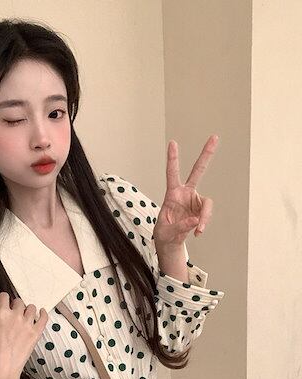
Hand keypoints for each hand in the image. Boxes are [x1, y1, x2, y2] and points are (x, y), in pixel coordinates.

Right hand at [0, 293, 48, 378]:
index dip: (2, 300)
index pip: (4, 297)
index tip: (2, 304)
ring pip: (31, 308)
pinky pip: (44, 318)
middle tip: (11, 314)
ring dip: (26, 310)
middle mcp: (16, 316)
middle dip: (14, 306)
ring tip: (23, 317)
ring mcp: (28, 325)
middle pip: (18, 301)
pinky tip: (40, 313)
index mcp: (0, 314)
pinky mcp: (36, 334)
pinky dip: (42, 314)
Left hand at [153, 135, 218, 252]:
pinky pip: (207, 215)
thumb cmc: (164, 234)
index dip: (173, 159)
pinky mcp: (201, 210)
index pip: (172, 173)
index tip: (173, 143)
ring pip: (207, 204)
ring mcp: (195, 201)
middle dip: (206, 154)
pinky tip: (198, 233)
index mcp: (172, 193)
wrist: (170, 242)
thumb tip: (196, 220)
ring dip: (205, 217)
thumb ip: (180, 226)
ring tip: (199, 229)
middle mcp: (185, 193)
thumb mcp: (166, 232)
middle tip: (214, 136)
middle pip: (198, 171)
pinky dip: (204, 224)